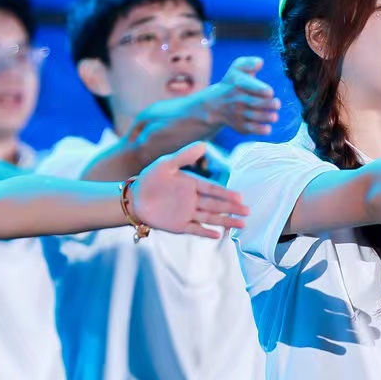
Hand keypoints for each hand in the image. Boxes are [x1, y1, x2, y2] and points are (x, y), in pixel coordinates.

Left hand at [130, 142, 249, 237]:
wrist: (133, 198)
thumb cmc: (149, 178)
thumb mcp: (166, 164)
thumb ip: (184, 156)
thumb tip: (204, 144)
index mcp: (192, 185)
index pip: (213, 190)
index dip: (226, 194)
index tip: (240, 197)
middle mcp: (193, 200)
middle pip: (216, 205)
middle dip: (232, 208)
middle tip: (247, 211)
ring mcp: (187, 214)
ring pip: (210, 218)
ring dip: (225, 221)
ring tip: (241, 224)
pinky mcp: (178, 226)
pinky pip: (195, 229)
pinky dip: (206, 232)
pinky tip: (217, 235)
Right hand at [202, 56, 280, 135]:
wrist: (215, 104)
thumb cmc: (232, 83)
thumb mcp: (237, 69)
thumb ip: (248, 63)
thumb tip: (260, 62)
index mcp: (238, 84)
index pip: (251, 87)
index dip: (263, 90)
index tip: (269, 92)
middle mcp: (237, 99)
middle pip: (256, 103)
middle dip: (270, 104)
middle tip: (277, 104)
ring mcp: (238, 114)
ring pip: (255, 117)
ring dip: (267, 117)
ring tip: (274, 116)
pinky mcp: (240, 126)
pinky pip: (251, 129)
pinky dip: (260, 130)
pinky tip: (268, 128)